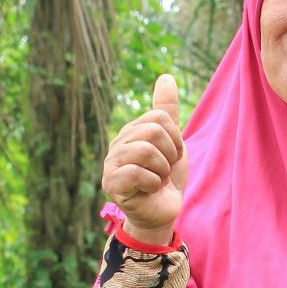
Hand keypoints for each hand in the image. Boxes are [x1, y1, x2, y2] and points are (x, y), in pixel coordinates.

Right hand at [101, 75, 187, 244]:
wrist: (163, 211)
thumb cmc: (166, 178)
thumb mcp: (172, 141)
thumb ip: (166, 110)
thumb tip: (165, 77)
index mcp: (131, 131)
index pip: (160, 117)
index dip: (175, 139)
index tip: (171, 156)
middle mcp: (117, 144)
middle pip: (153, 131)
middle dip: (169, 155)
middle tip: (164, 170)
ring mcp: (111, 163)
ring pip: (146, 150)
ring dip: (162, 170)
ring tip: (157, 180)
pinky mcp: (111, 184)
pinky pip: (139, 173)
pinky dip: (154, 183)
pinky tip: (149, 190)